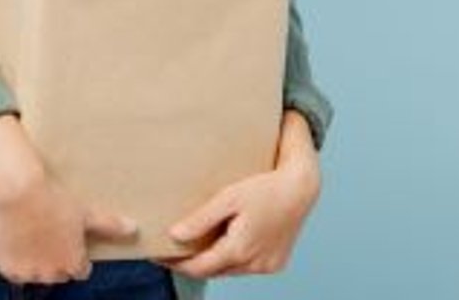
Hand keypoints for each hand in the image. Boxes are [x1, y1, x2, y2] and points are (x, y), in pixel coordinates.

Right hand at [0, 167, 137, 285]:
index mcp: (73, 264)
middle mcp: (53, 274)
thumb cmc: (53, 200)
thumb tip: (134, 228)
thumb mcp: (86, 212)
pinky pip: (16, 272)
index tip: (67, 240)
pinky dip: (16, 262)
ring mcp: (30, 273)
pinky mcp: (10, 269)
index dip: (75, 254)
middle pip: (58, 273)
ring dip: (36, 261)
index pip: (80, 271)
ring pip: (37, 274)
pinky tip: (19, 242)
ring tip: (33, 236)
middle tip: (50, 234)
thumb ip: (110, 225)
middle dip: (55, 259)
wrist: (19, 191)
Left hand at [154, 157, 319, 278]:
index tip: (157, 256)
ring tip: (192, 248)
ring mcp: (267, 266)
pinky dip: (233, 260)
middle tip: (169, 252)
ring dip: (213, 263)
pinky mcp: (276, 262)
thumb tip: (175, 236)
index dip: (175, 264)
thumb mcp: (228, 198)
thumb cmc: (264, 187)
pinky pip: (247, 266)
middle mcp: (255, 264)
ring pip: (230, 270)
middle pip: (213, 271)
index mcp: (240, 250)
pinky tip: (224, 245)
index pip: (198, 268)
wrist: (301, 187)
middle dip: (191, 264)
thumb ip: (201, 219)